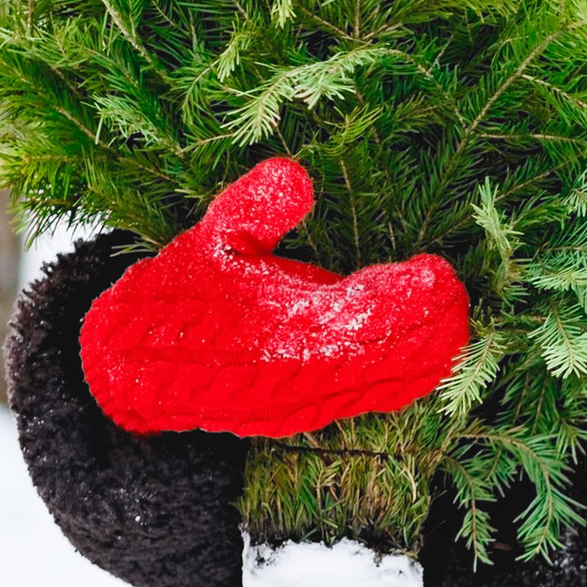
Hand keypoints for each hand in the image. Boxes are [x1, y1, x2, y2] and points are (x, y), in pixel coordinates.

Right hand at [79, 157, 470, 440]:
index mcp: (274, 330)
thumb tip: (297, 173)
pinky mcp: (309, 413)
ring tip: (456, 317)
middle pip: (384, 357)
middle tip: (457, 291)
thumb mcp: (206, 241)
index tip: (435, 270)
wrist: (129, 380)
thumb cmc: (171, 301)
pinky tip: (433, 353)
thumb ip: (252, 208)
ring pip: (385, 384)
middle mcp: (298, 374)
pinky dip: (407, 377)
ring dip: (427, 354)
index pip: (353, 316)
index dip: (402, 297)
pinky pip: (372, 399)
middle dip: (427, 325)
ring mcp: (307, 401)